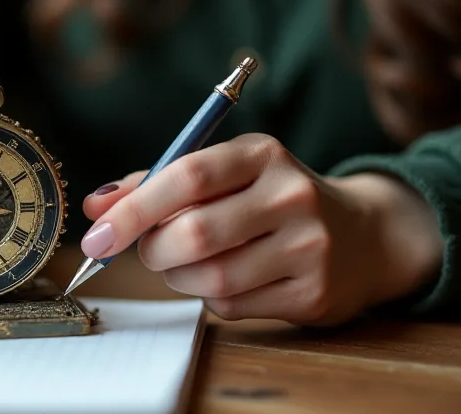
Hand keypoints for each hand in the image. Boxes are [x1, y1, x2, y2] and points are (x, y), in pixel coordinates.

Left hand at [81, 133, 443, 325]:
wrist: (364, 236)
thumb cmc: (270, 199)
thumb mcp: (225, 174)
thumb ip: (158, 183)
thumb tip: (97, 207)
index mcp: (262, 154)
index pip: (187, 174)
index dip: (134, 207)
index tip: (98, 234)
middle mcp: (291, 195)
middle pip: (193, 234)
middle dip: (153, 250)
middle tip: (149, 250)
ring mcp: (308, 246)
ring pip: (209, 278)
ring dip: (179, 278)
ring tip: (188, 264)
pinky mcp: (313, 293)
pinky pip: (232, 306)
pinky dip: (212, 298)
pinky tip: (229, 279)